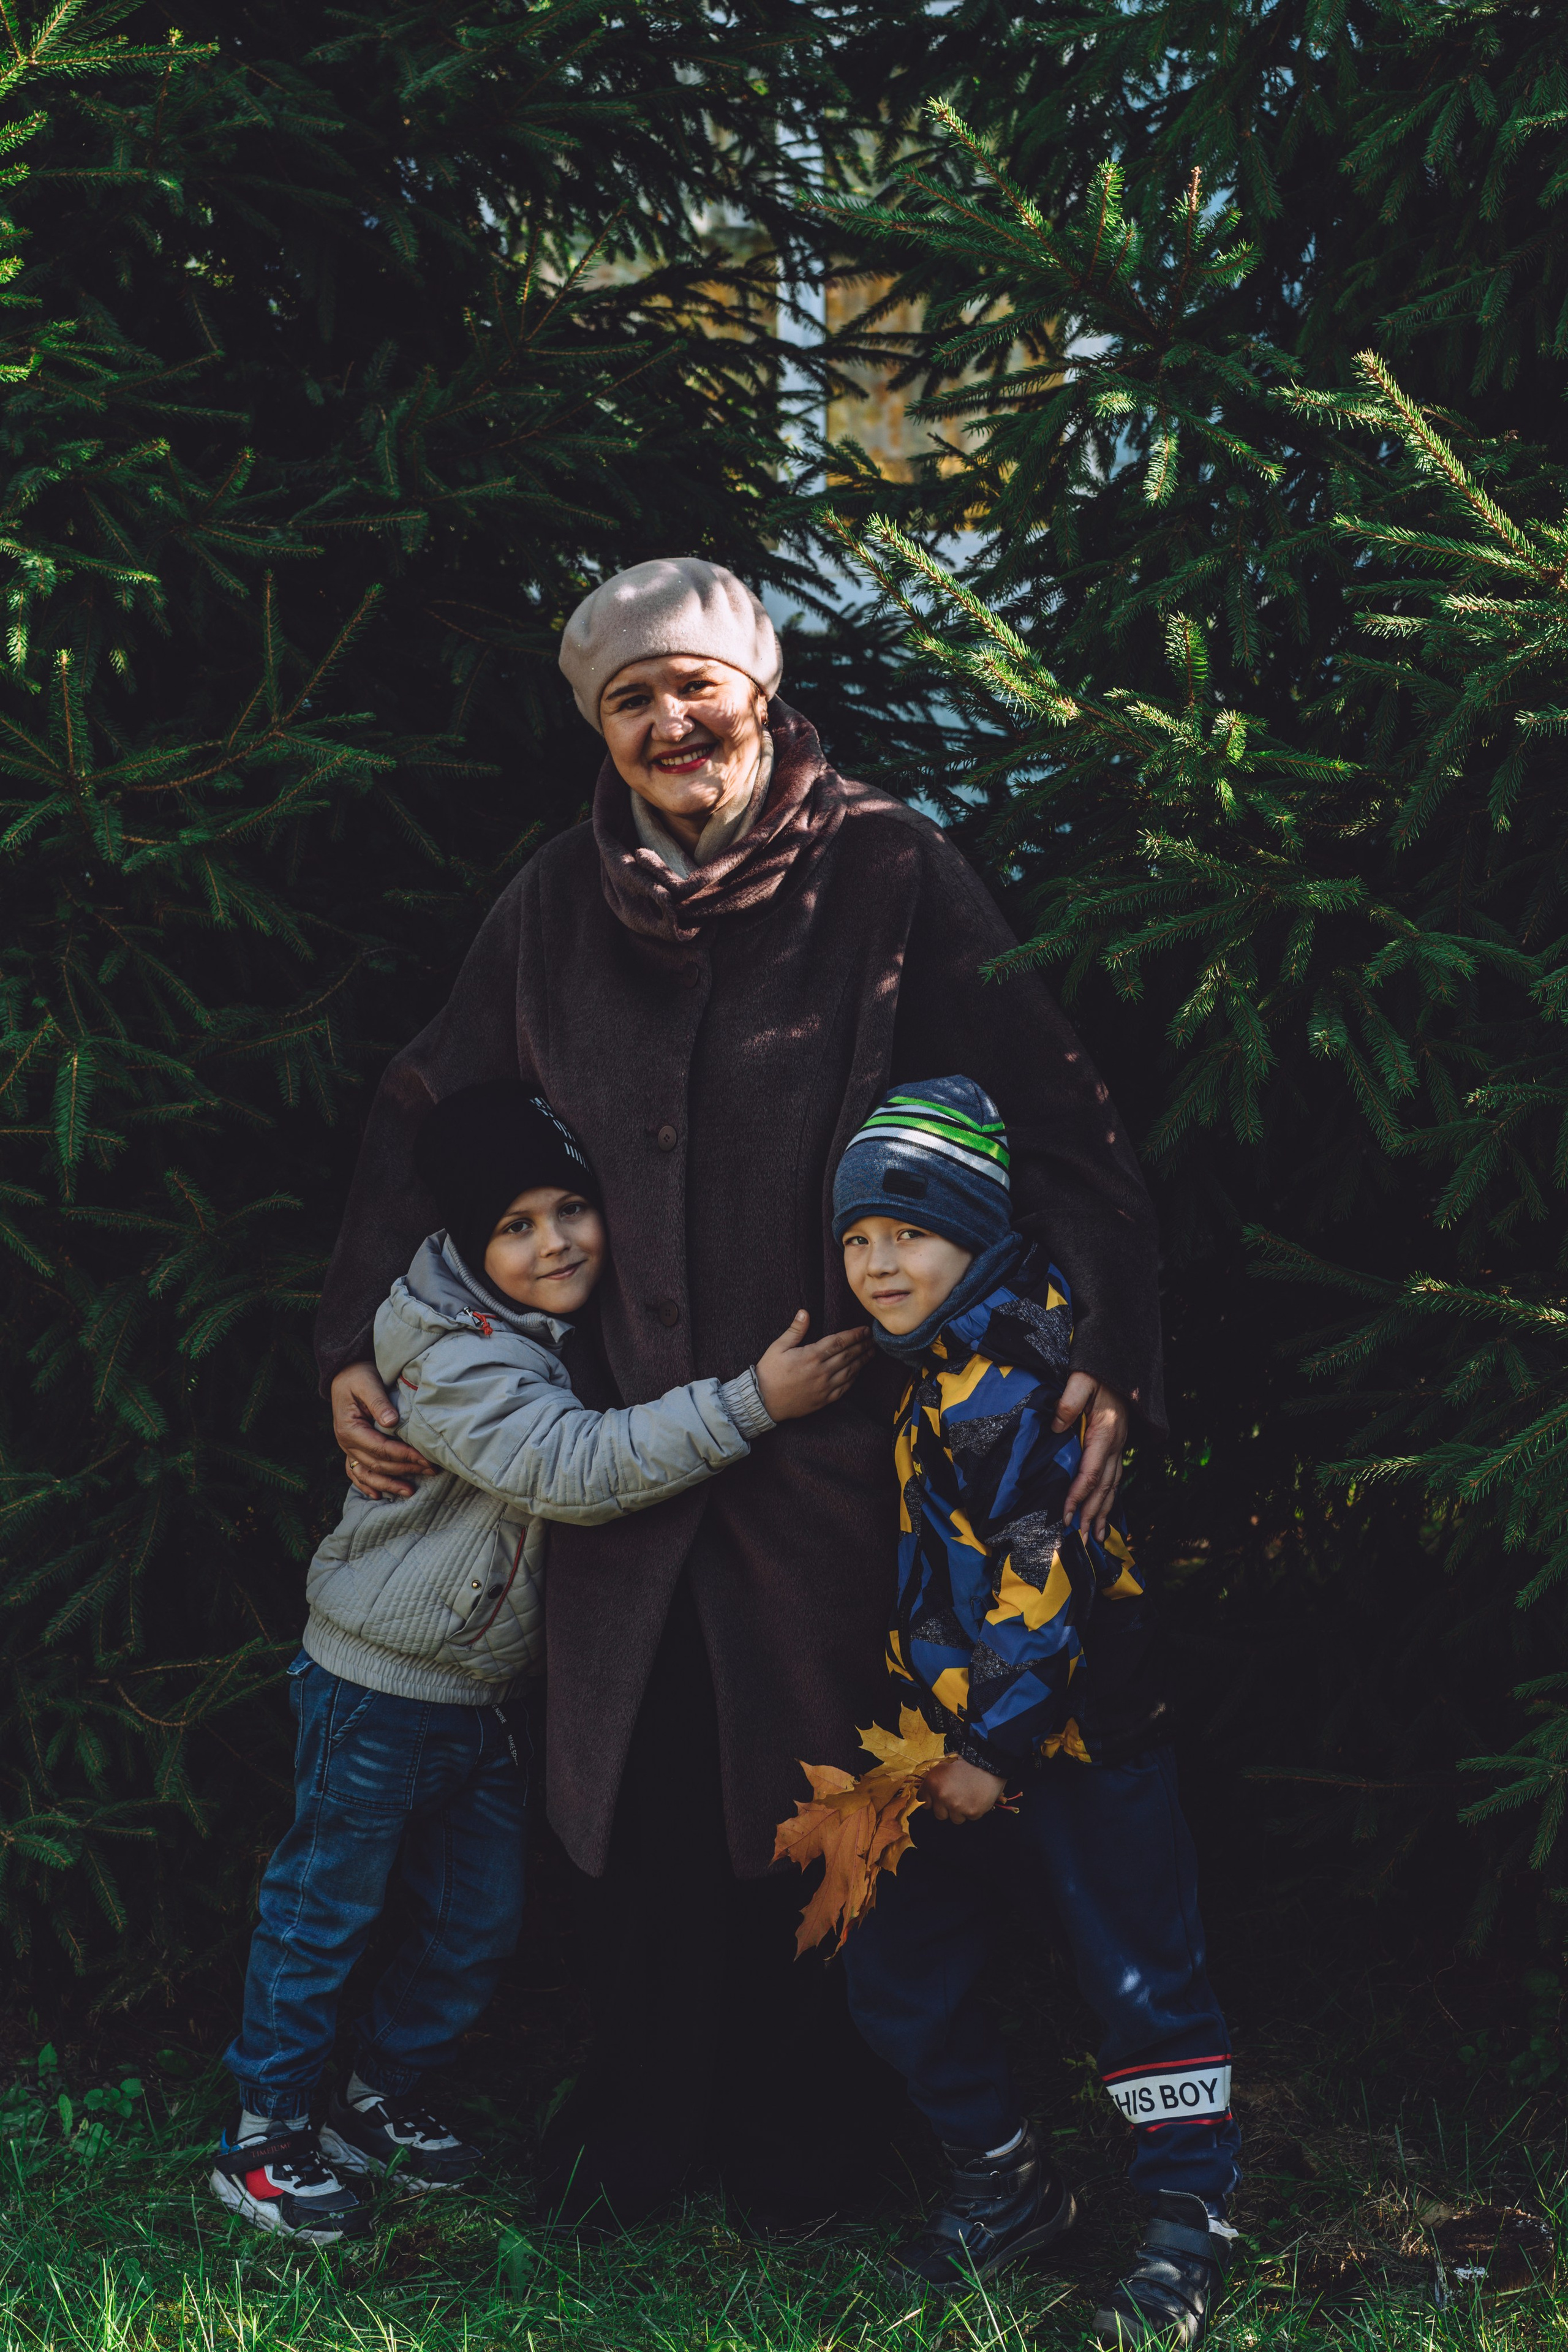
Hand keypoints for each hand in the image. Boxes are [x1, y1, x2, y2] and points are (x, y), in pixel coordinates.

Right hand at [331, 1360, 432, 1499]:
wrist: (345, 1373)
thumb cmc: (359, 1376)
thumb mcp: (368, 1383)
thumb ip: (379, 1402)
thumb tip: (392, 1422)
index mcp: (349, 1429)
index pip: (381, 1448)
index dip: (404, 1455)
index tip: (425, 1458)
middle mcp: (346, 1443)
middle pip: (378, 1463)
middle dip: (405, 1469)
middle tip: (431, 1470)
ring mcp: (347, 1449)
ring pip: (367, 1474)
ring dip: (388, 1484)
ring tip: (410, 1491)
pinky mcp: (352, 1449)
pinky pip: (356, 1473)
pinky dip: (367, 1485)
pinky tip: (379, 1496)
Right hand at [754, 1311, 873, 1421]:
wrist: (763, 1402)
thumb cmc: (769, 1372)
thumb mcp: (777, 1347)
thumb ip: (794, 1330)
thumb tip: (804, 1313)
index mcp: (811, 1356)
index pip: (839, 1342)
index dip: (855, 1335)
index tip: (865, 1329)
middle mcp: (822, 1371)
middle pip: (849, 1355)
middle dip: (863, 1345)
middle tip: (874, 1338)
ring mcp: (825, 1387)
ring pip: (850, 1371)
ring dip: (863, 1360)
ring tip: (872, 1352)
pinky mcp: (824, 1400)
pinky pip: (844, 1388)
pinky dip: (854, 1378)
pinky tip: (859, 1372)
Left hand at [923, 1755, 1007, 1824]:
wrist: (988, 1760)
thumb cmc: (967, 1760)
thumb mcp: (943, 1764)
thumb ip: (934, 1780)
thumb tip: (929, 1792)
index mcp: (932, 1783)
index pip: (923, 1801)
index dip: (931, 1799)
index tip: (937, 1798)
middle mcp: (942, 1796)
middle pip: (939, 1814)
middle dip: (946, 1807)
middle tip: (957, 1796)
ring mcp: (957, 1806)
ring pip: (955, 1818)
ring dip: (960, 1811)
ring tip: (968, 1796)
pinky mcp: (972, 1812)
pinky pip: (970, 1817)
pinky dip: (974, 1810)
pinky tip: (977, 1797)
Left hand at [1052, 1372, 1129, 1542]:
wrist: (1120, 1365)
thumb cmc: (1097, 1373)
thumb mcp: (1080, 1381)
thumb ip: (1067, 1403)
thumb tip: (1055, 1429)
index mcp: (1105, 1433)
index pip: (1090, 1473)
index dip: (1078, 1497)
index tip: (1066, 1516)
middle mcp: (1115, 1445)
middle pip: (1104, 1487)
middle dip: (1092, 1515)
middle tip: (1081, 1539)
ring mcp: (1118, 1447)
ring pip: (1112, 1487)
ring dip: (1103, 1513)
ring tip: (1095, 1536)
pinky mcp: (1116, 1446)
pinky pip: (1115, 1478)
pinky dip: (1110, 1499)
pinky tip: (1104, 1513)